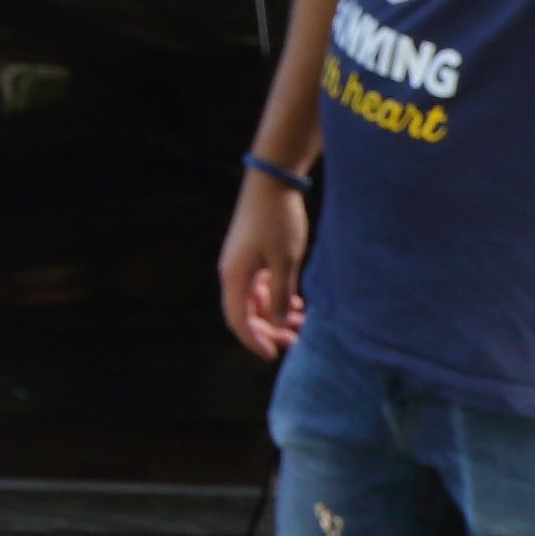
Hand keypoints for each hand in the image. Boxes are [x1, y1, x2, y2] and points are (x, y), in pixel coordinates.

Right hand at [218, 178, 306, 357]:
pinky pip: (260, 285)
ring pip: (255, 300)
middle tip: (295, 341)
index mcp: (234, 276)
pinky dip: (276, 296)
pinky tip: (297, 304)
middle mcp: (232, 272)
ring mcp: (241, 263)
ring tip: (302, 323)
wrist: (273, 181)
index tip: (274, 355)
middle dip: (269, 330)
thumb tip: (276, 324)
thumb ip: (280, 294)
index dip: (254, 341)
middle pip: (245, 313)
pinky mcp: (251, 254)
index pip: (237, 320)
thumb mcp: (285, 261)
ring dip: (275, 314)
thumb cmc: (278, 219)